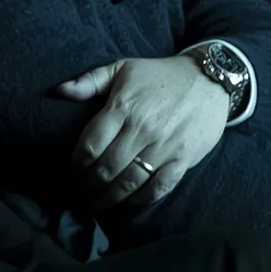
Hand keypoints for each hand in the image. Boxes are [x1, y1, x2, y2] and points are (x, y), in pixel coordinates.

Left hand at [54, 55, 232, 205]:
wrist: (210, 80)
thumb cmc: (161, 75)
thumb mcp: (124, 68)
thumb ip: (90, 80)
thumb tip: (60, 91)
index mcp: (123, 107)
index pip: (90, 145)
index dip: (76, 165)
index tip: (72, 172)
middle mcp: (142, 129)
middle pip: (106, 168)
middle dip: (89, 186)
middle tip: (82, 193)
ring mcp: (164, 146)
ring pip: (129, 181)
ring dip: (110, 197)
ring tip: (99, 203)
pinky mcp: (183, 158)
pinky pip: (159, 186)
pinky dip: (142, 198)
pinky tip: (131, 200)